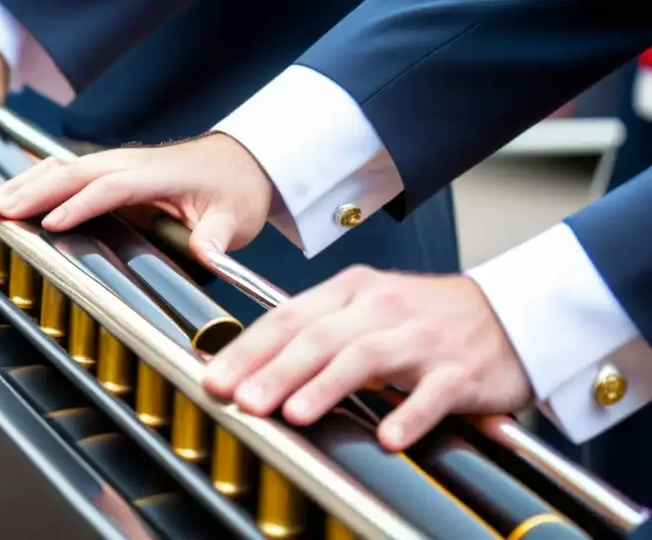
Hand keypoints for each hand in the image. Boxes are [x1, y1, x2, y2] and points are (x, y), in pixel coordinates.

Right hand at [0, 133, 274, 258]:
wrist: (245, 163)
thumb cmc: (238, 189)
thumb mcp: (235, 219)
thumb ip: (216, 239)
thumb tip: (206, 255)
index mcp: (158, 174)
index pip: (111, 187)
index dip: (80, 205)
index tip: (52, 225)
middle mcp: (133, 163)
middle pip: (75, 171)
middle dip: (35, 190)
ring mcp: (121, 163)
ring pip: (65, 167)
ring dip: (28, 182)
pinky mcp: (116, 171)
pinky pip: (70, 170)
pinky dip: (39, 177)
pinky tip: (16, 188)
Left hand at [203, 267, 533, 450]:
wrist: (511, 313)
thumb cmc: (429, 316)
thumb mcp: (369, 308)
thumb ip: (319, 330)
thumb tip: (255, 364)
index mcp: (353, 291)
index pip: (289, 316)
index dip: (249, 348)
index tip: (216, 376)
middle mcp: (382, 308)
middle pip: (319, 336)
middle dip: (274, 369)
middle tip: (242, 399)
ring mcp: (422, 338)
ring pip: (365, 356)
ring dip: (325, 386)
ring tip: (293, 414)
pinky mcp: (461, 370)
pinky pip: (432, 392)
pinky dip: (409, 414)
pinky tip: (387, 437)